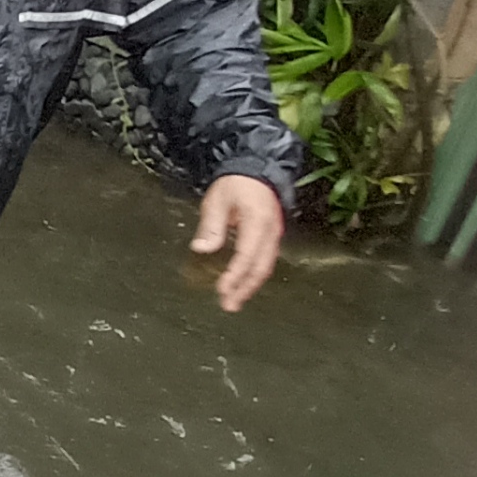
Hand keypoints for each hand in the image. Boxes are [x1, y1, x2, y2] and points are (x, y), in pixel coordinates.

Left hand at [191, 174, 284, 311]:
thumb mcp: (217, 200)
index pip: (246, 256)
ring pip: (265, 267)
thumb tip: (201, 249)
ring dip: (250, 285)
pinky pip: (265, 260)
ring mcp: (274, 235)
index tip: (222, 290)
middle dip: (245, 289)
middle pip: (260, 267)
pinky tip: (242, 284)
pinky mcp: (272, 237)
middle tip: (229, 305)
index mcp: (258, 222)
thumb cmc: (235, 184)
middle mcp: (271, 232)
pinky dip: (254, 275)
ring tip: (234, 300)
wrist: (257, 170)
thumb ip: (211, 227)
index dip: (235, 275)